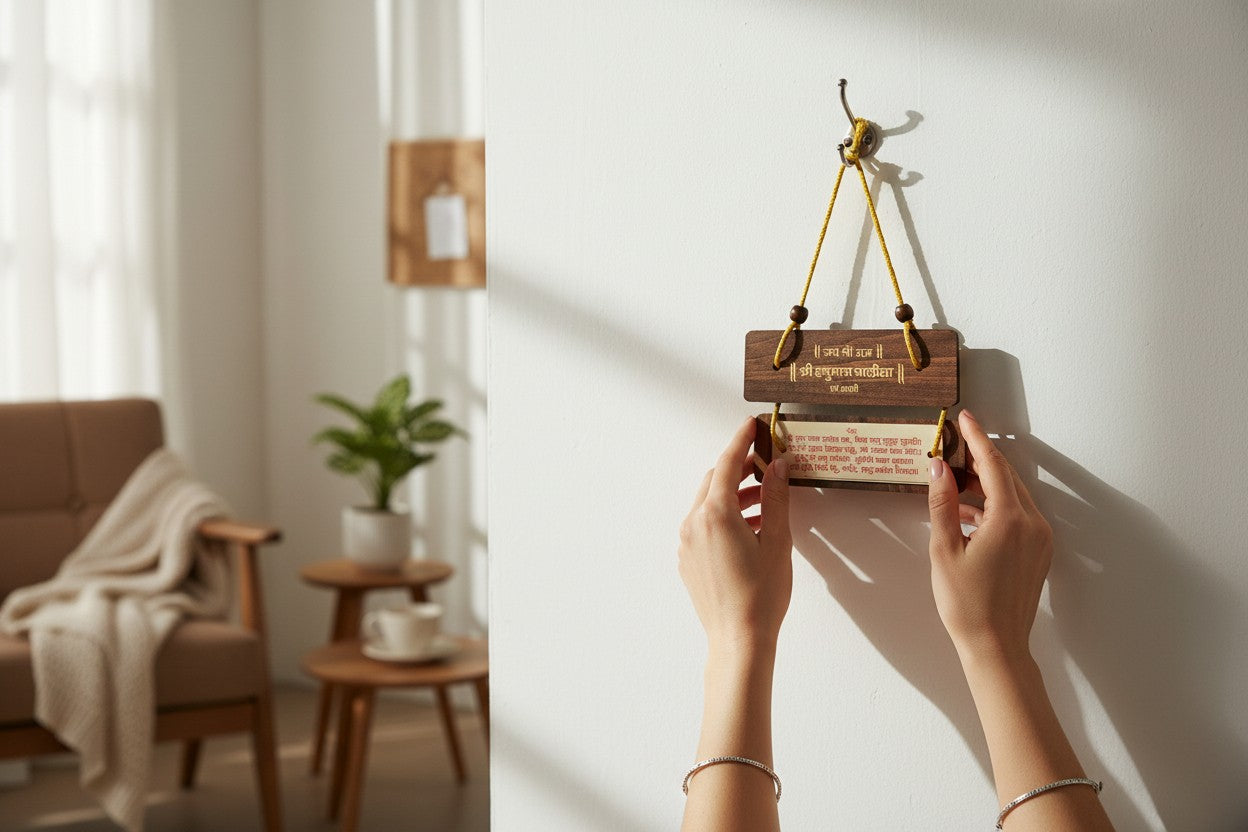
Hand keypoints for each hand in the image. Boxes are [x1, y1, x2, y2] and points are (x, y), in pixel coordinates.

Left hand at [679, 418, 792, 652]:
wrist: (738, 640)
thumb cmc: (762, 595)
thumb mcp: (777, 541)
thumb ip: (776, 498)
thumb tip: (778, 466)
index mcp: (716, 514)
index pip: (727, 464)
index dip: (740, 441)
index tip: (751, 425)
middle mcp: (694, 524)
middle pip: (714, 482)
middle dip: (738, 470)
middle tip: (765, 466)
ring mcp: (686, 543)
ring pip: (707, 504)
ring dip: (732, 496)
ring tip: (763, 502)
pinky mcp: (687, 560)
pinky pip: (702, 526)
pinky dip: (722, 518)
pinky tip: (748, 530)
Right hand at [927, 410, 1052, 663]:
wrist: (996, 645)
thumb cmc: (966, 603)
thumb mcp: (944, 549)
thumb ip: (943, 502)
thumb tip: (938, 468)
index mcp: (1009, 519)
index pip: (993, 464)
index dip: (976, 438)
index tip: (964, 418)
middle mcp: (1032, 524)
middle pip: (1006, 476)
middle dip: (979, 458)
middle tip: (951, 449)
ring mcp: (1039, 538)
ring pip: (1013, 495)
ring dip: (986, 483)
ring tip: (953, 483)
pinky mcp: (1039, 552)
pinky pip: (1018, 515)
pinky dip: (995, 505)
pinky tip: (969, 513)